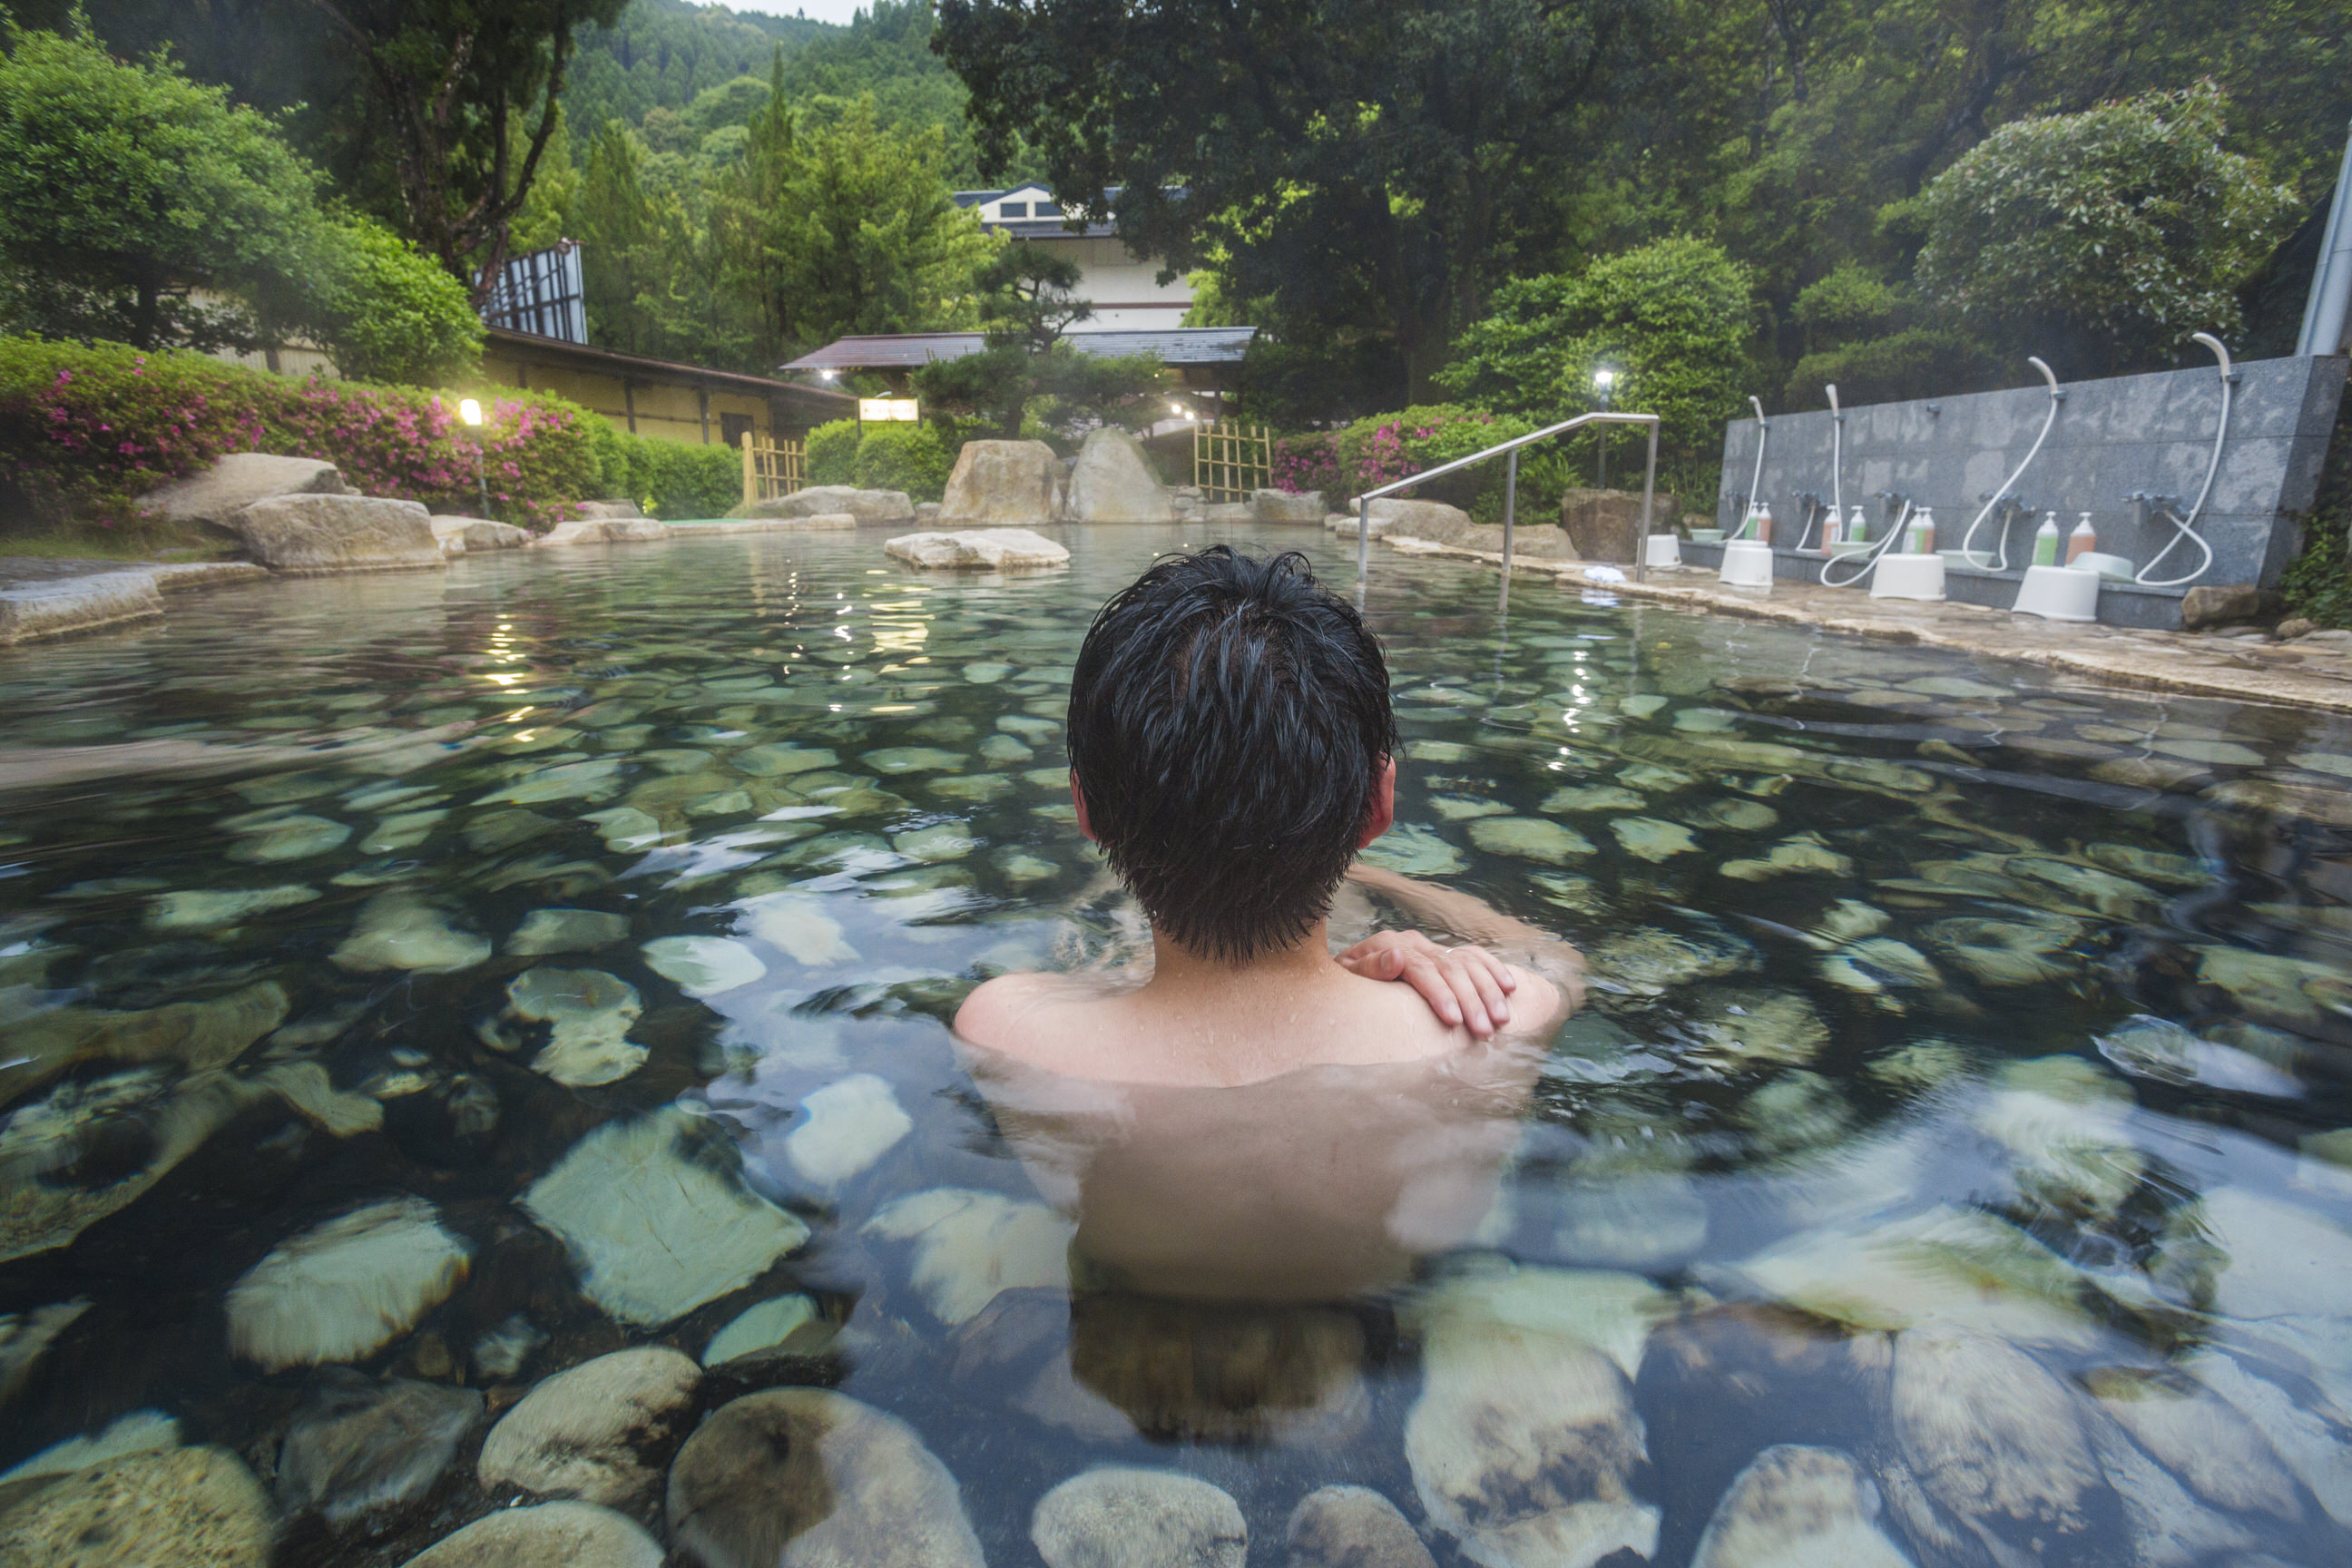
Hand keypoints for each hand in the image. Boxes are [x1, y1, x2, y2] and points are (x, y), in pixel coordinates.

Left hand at [1338, 929, 1517, 1037]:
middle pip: (1450, 968)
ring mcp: (1431, 947)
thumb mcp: (1346, 979)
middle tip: (1483, 1030)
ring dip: (1488, 991)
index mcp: (1389, 945)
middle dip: (1470, 1000)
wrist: (1344, 975)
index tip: (1454, 1020)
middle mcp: (1414, 943)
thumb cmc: (1344, 985)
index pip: (1421, 968)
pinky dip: (1493, 970)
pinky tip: (1509, 987)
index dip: (1440, 993)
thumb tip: (1396, 957)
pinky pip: (1474, 957)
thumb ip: (1369, 968)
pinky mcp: (1443, 954)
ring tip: (1501, 1019)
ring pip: (1467, 963)